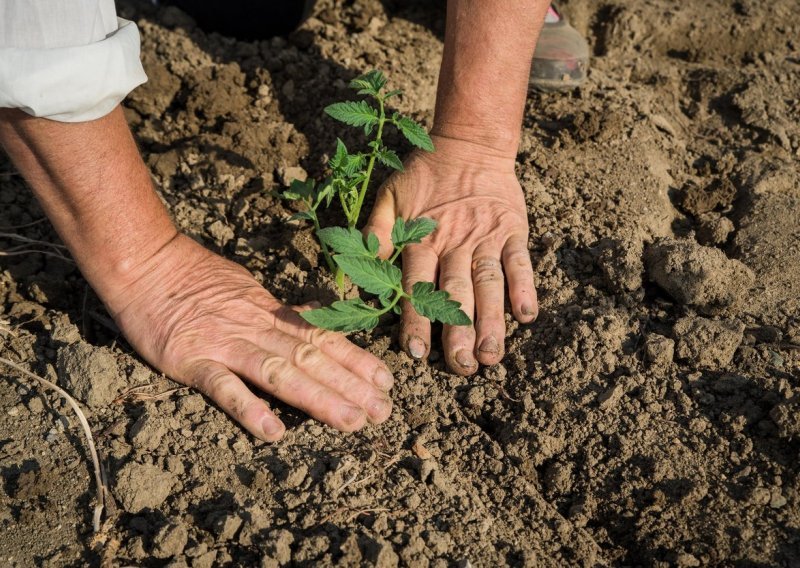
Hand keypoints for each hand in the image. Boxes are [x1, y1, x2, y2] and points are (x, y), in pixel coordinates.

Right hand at [109, 234, 393, 440]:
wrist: (145, 263)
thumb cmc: (194, 276)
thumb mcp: (248, 288)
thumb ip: (279, 310)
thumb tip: (312, 318)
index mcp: (270, 312)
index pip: (323, 337)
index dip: (356, 359)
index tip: (386, 380)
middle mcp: (256, 328)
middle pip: (312, 358)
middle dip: (351, 386)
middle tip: (384, 411)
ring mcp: (225, 344)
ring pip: (281, 373)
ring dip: (318, 399)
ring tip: (350, 422)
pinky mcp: (192, 360)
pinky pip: (224, 388)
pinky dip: (249, 409)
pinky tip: (273, 432)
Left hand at [364, 135, 537, 374]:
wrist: (469, 143)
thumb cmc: (425, 175)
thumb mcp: (389, 196)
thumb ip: (375, 232)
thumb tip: (359, 268)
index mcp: (422, 239)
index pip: (417, 286)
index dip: (416, 320)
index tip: (416, 353)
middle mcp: (454, 242)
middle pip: (455, 293)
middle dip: (458, 333)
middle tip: (461, 367)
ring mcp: (486, 237)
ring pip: (488, 284)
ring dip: (492, 322)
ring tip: (492, 356)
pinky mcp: (512, 230)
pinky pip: (520, 261)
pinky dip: (525, 287)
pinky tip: (527, 316)